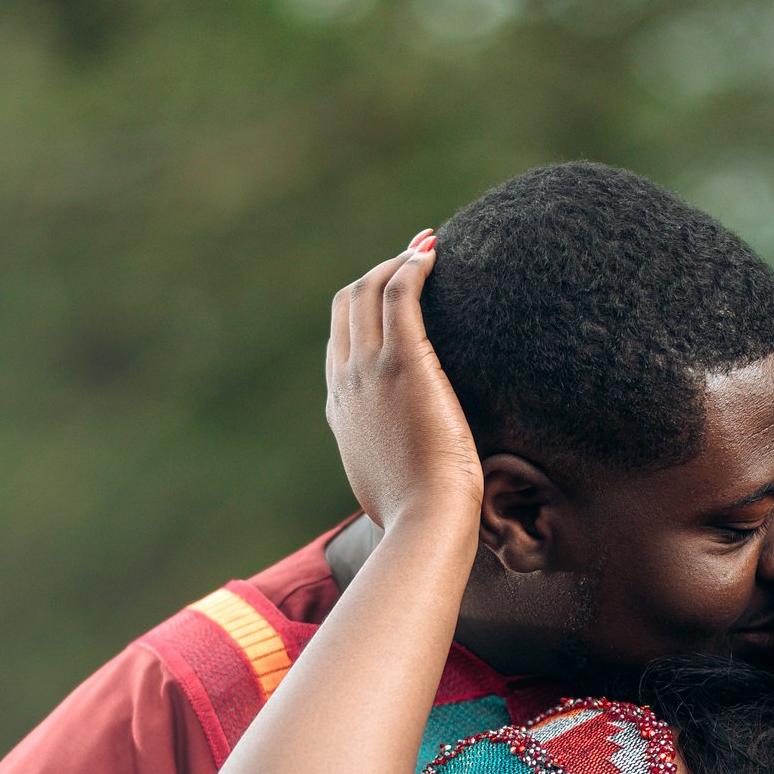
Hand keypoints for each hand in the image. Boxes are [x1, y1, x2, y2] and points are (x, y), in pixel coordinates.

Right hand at [325, 237, 483, 534]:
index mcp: (340, 408)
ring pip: (368, 290)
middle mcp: (347, 381)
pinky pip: (400, 292)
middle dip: (375, 274)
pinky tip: (433, 253)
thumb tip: (407, 472)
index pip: (340, 341)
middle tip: (410, 261)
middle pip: (345, 304)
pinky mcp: (403, 362)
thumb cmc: (417, 516)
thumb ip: (390, 463)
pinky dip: (412, 265)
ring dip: (395, 262)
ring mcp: (370, 370)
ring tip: (425, 249)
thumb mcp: (388, 486)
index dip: (362, 310)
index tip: (392, 296)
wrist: (421, 523)